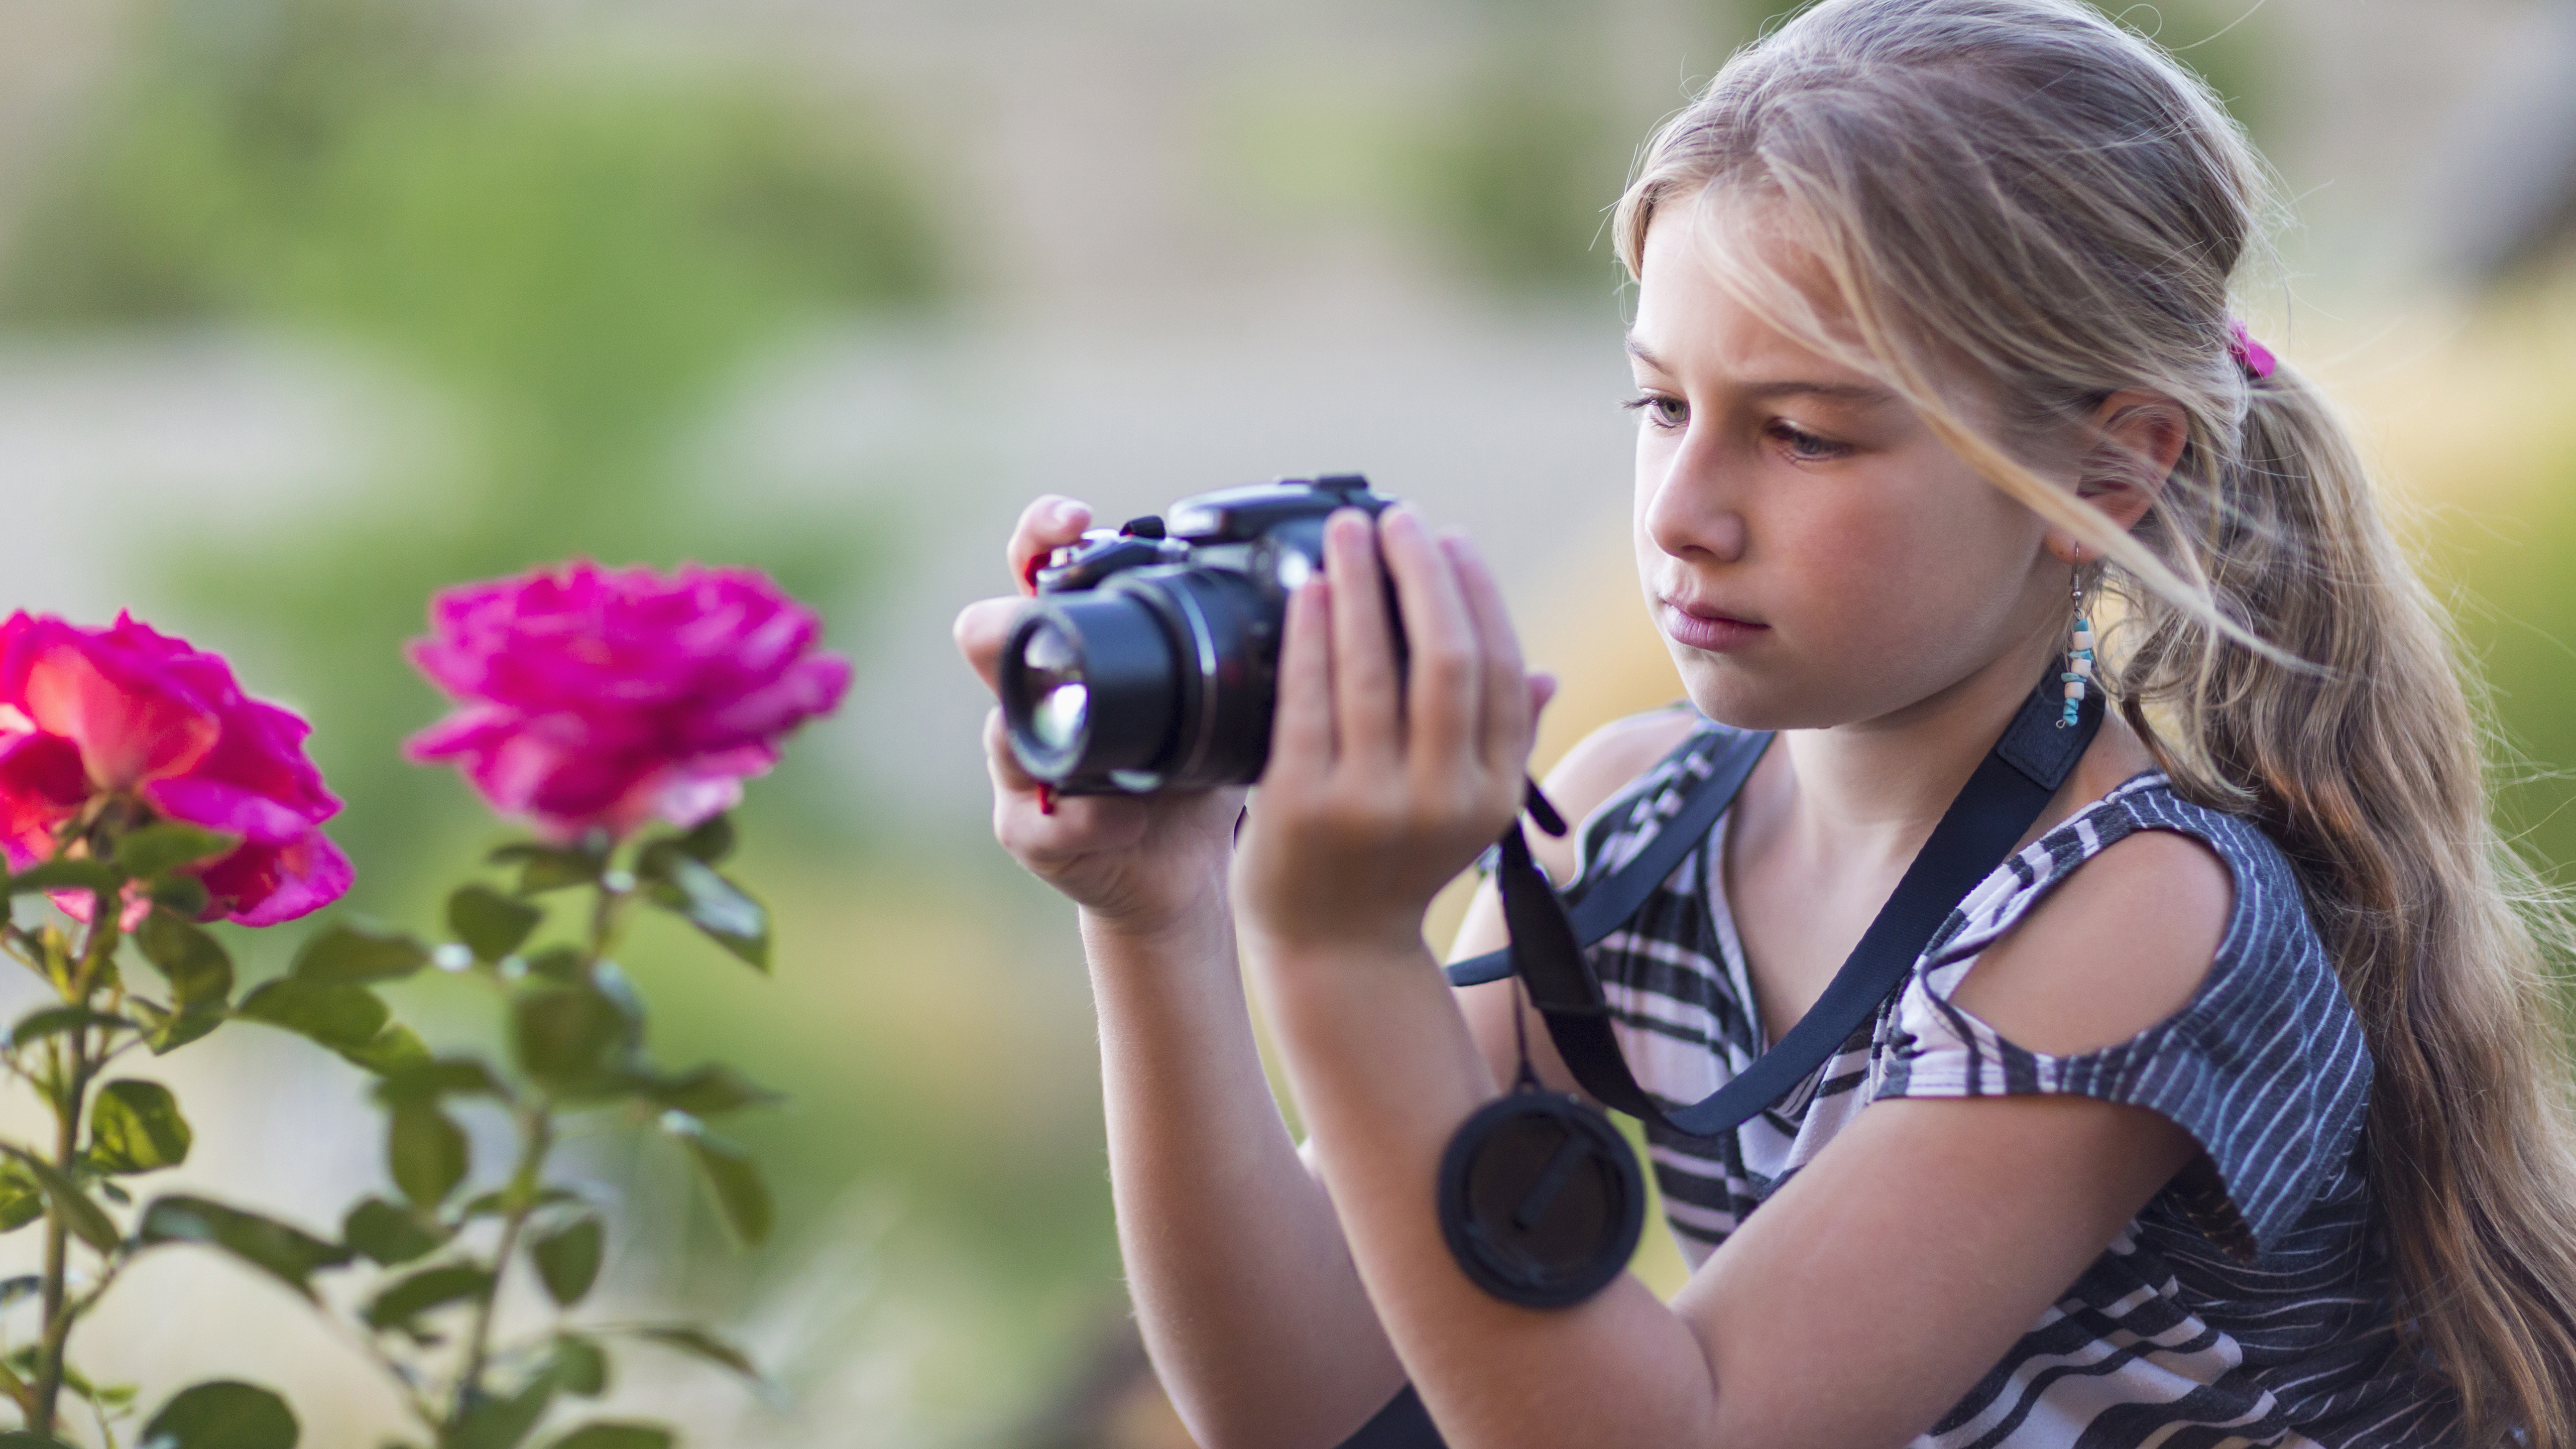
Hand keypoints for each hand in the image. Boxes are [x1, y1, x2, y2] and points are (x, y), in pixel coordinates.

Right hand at [954, 495, 1246, 937]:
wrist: (1181, 871)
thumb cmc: (1196, 773)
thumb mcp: (1221, 701)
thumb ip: (1241, 647)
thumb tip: (1315, 579)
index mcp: (1077, 651)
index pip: (1037, 571)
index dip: (1042, 534)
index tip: (1075, 517)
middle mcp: (1035, 698)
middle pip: (986, 638)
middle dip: (1001, 624)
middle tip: (1035, 615)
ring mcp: (1023, 766)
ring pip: (1000, 731)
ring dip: (1041, 733)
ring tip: (1096, 751)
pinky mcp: (1031, 831)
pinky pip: (1039, 820)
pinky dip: (1088, 818)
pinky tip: (1127, 818)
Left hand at [1234, 506, 1551, 960]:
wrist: (1334, 953)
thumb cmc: (1394, 869)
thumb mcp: (1465, 814)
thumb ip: (1503, 740)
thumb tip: (1542, 671)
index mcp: (1491, 794)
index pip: (1497, 668)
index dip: (1476, 593)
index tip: (1451, 540)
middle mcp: (1441, 798)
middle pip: (1446, 658)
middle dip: (1422, 573)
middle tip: (1399, 519)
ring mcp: (1370, 803)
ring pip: (1375, 668)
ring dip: (1362, 584)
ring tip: (1349, 531)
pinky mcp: (1303, 805)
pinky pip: (1309, 698)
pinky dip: (1312, 633)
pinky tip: (1310, 589)